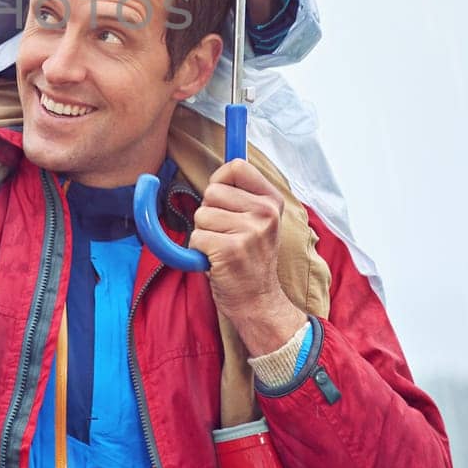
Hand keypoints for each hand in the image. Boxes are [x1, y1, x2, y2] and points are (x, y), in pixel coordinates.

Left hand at [189, 158, 302, 353]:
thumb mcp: (258, 221)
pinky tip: (217, 261)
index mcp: (271, 201)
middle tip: (226, 234)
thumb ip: (241, 195)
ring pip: (201, 215)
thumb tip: (216, 173)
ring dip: (204, 233)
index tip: (221, 199)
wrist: (258, 301)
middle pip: (212, 191)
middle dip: (210, 213)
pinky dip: (199, 250)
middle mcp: (265, 213)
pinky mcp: (231, 249)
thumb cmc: (250, 259)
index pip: (236, 166)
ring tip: (223, 248)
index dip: (219, 180)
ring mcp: (250, 231)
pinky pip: (196, 237)